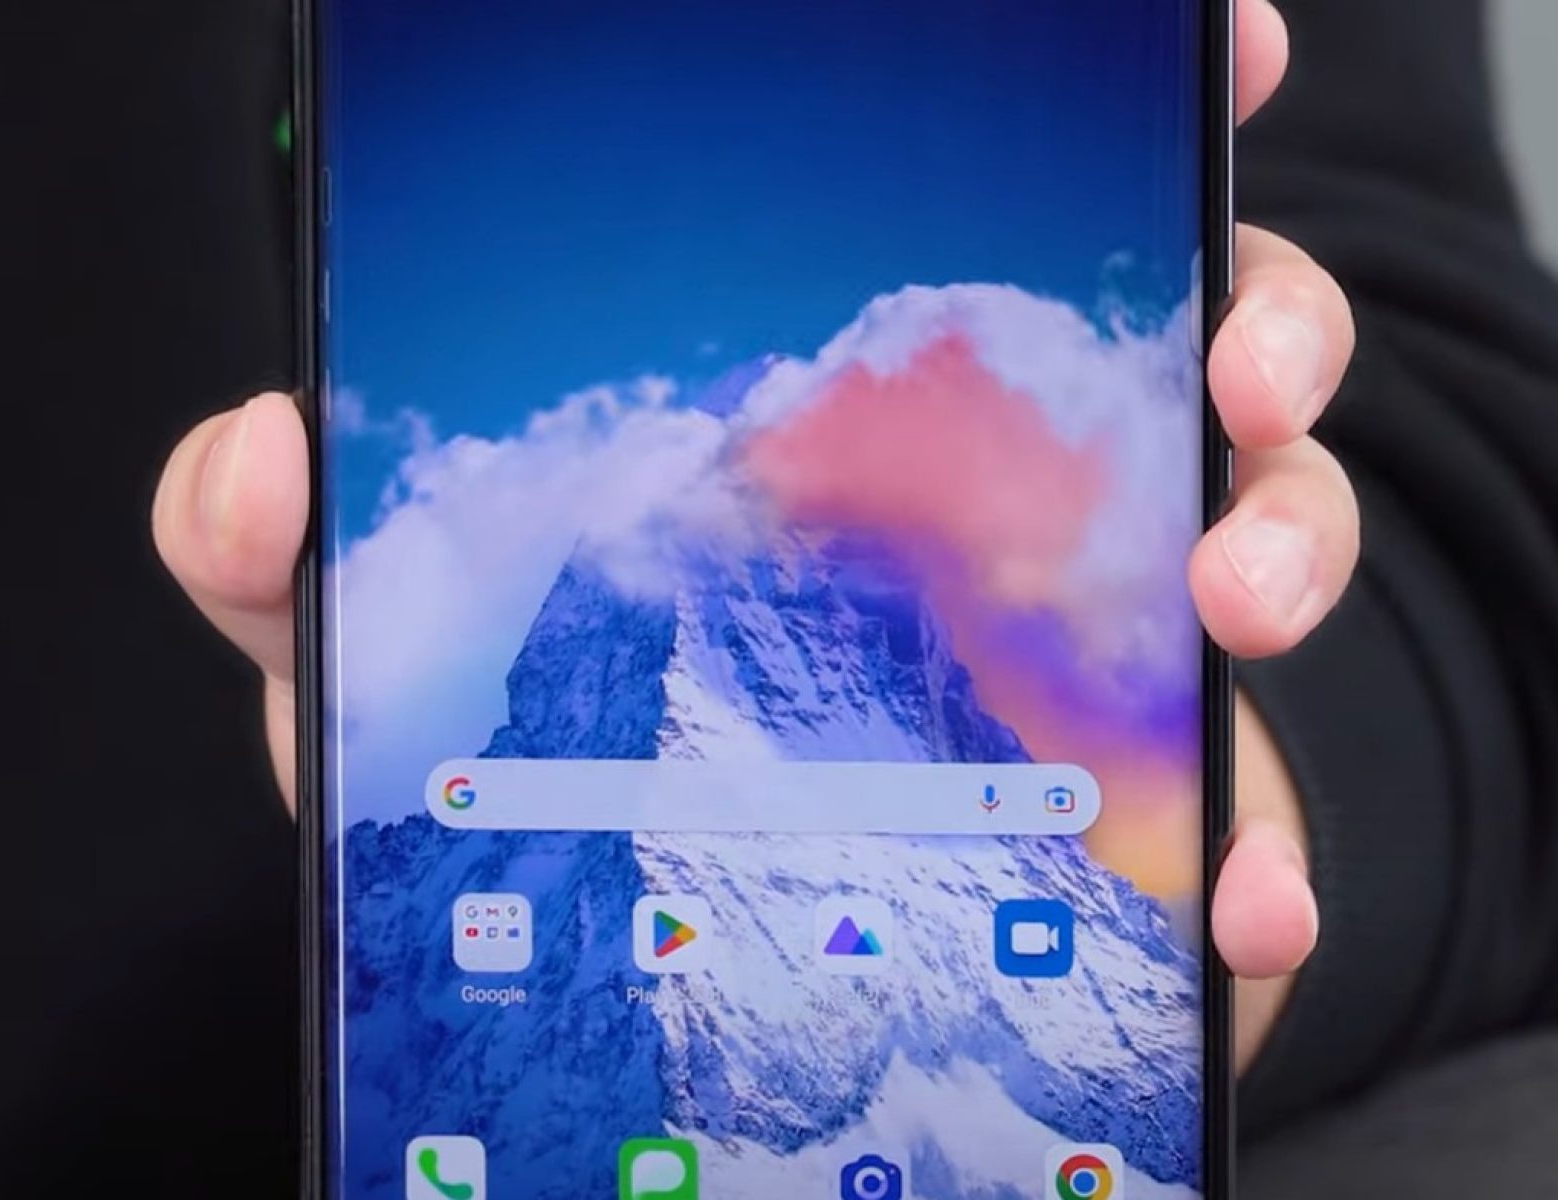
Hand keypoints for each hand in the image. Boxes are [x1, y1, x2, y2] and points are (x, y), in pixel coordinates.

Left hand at [154, 0, 1350, 1073]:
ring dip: (1298, 538)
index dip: (1131, 112)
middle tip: (1234, 362)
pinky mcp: (1147, 826)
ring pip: (1275, 522)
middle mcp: (1013, 498)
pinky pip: (1258, 811)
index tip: (1220, 47)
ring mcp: (1099, 655)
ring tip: (1236, 601)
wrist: (676, 1023)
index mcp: (864, 410)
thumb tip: (260, 460)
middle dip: (1264, 312)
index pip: (1015, 216)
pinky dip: (1277, 857)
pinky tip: (1246, 910)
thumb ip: (301, 561)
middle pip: (1202, 332)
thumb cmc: (548, 795)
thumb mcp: (406, 670)